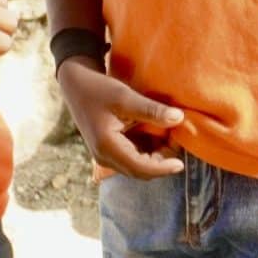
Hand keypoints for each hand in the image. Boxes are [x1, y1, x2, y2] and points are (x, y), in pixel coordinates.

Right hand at [56, 58, 185, 177]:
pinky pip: (132, 157)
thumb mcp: (126, 97)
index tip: (181, 164)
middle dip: (161, 162)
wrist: (76, 86)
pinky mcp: (108, 150)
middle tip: (178, 143)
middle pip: (139, 171)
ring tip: (171, 137)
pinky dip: (147, 151)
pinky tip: (158, 135)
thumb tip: (180, 118)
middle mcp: (104, 156)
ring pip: (137, 166)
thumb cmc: (99, 89)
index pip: (139, 167)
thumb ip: (152, 110)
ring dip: (156, 156)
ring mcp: (105, 155)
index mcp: (107, 147)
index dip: (162, 168)